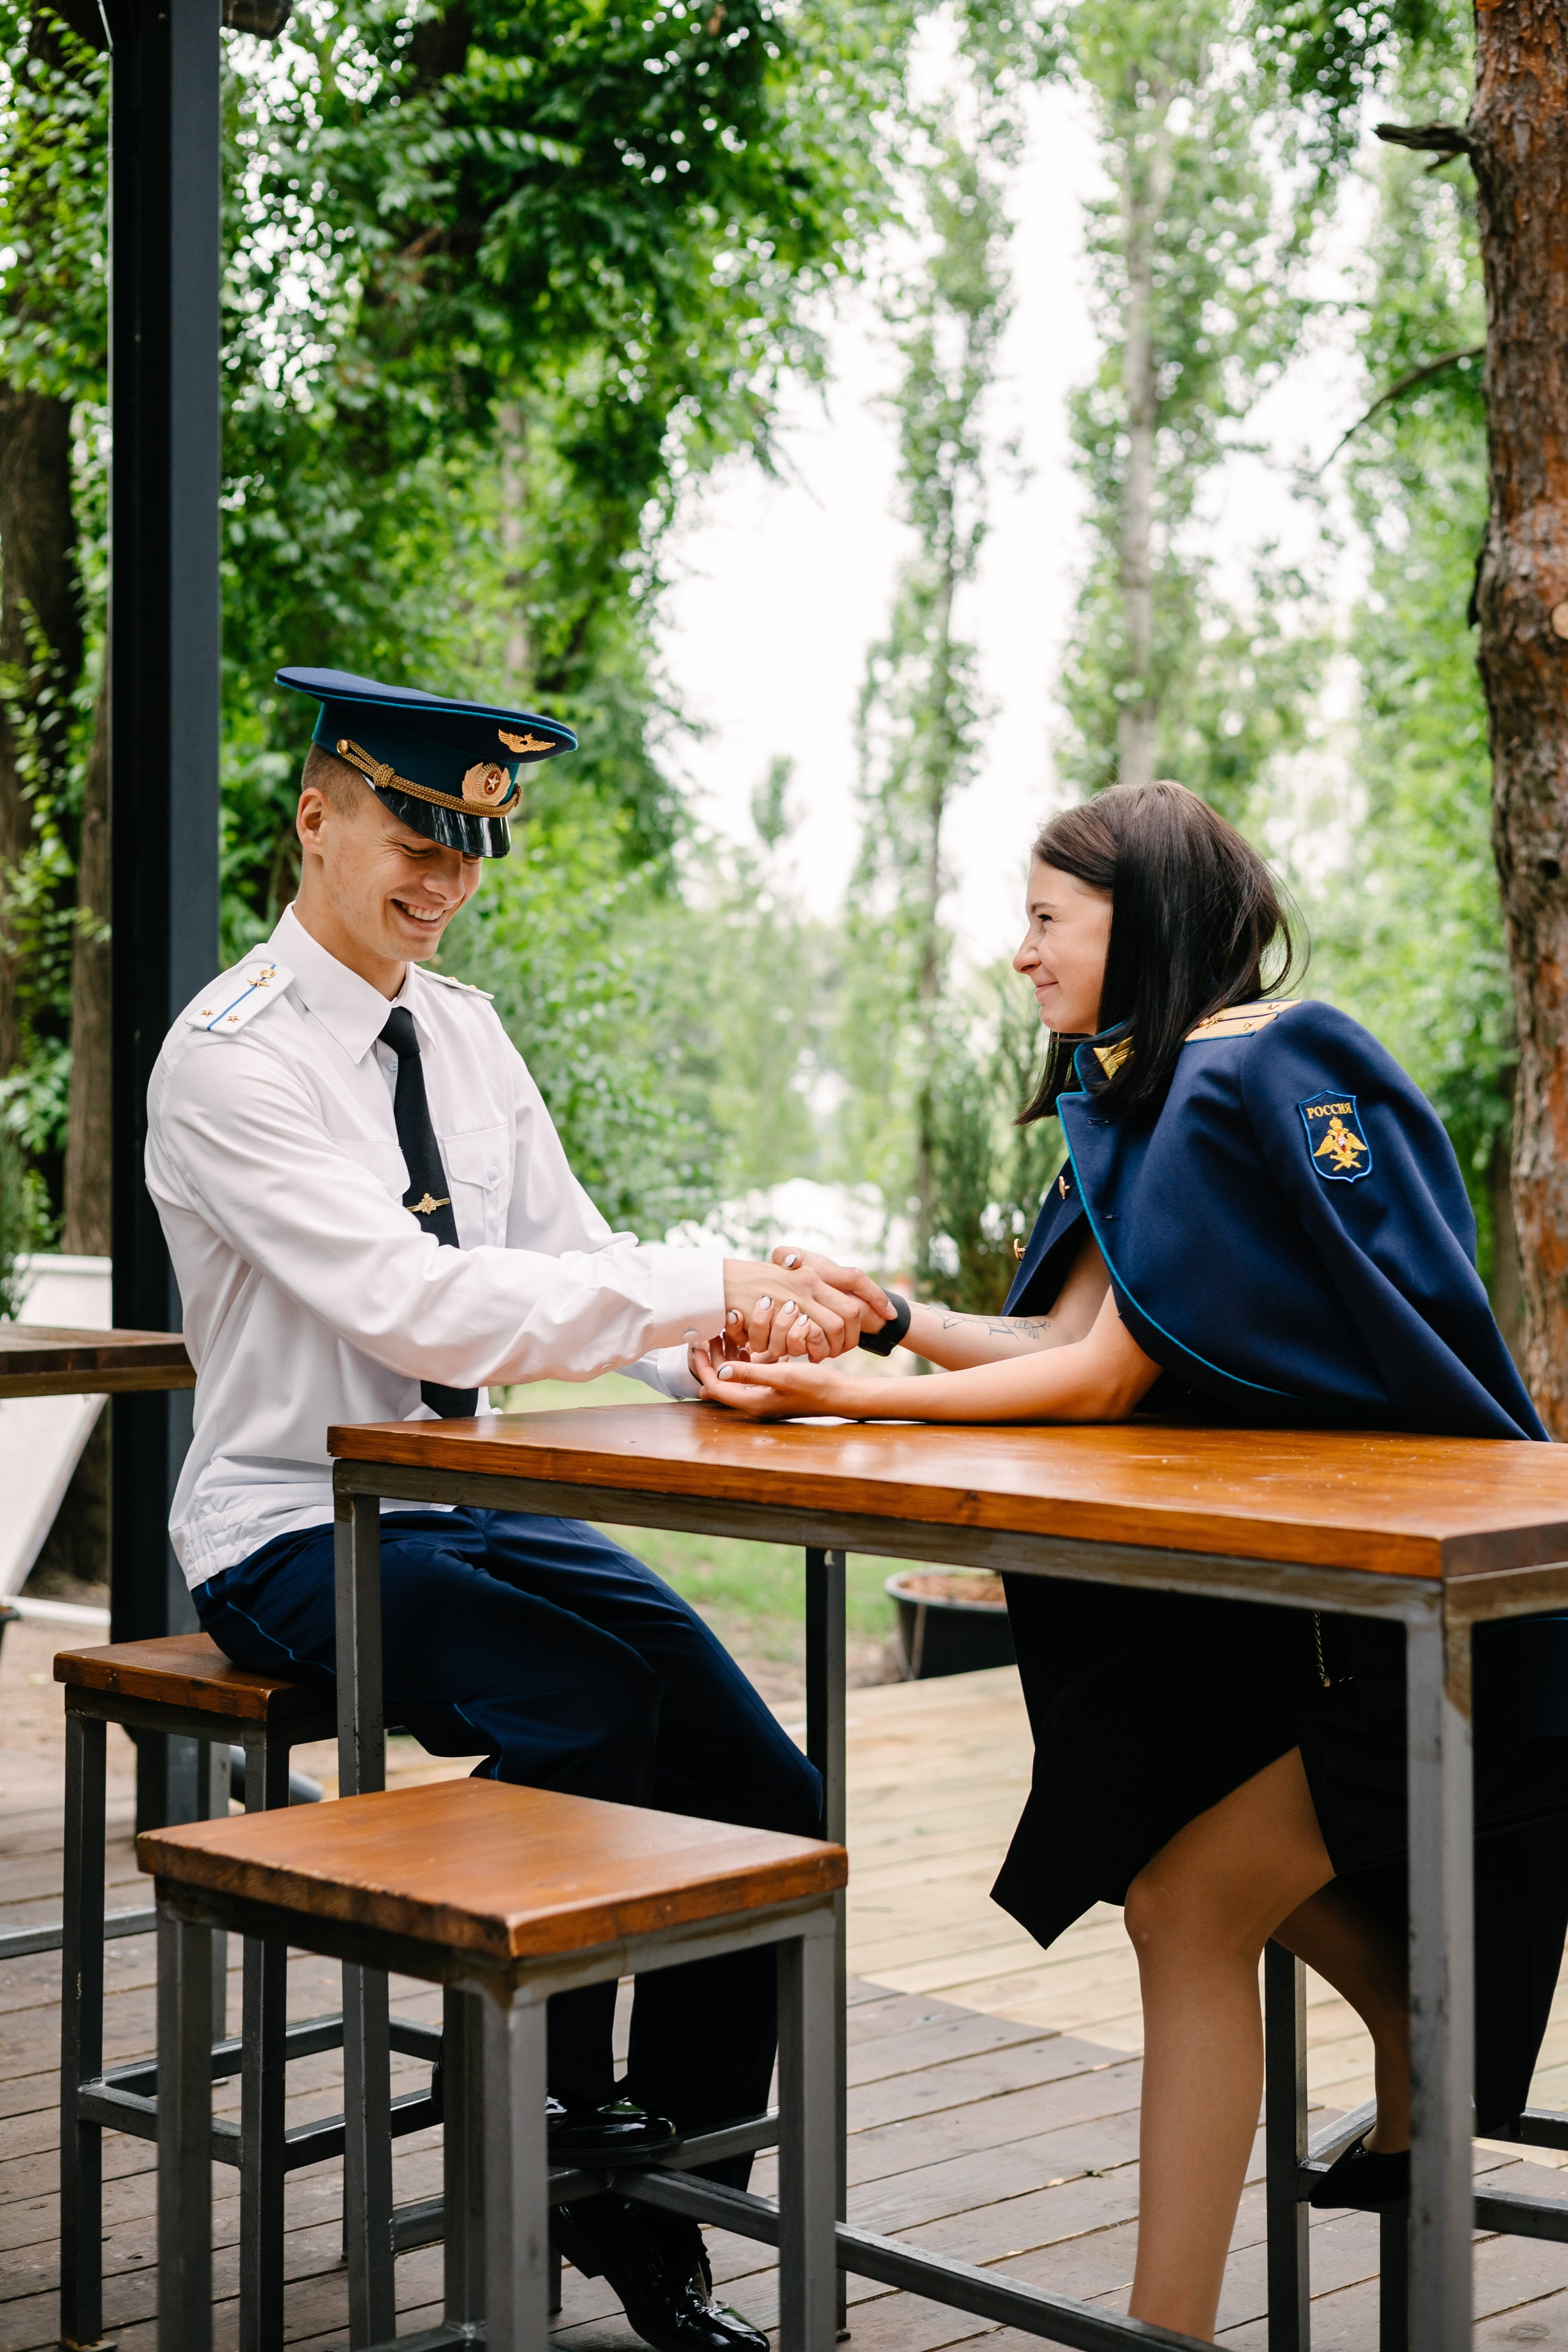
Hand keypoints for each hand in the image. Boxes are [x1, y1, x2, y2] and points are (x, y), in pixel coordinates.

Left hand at [691, 1345, 844, 1419]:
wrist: (842, 1395)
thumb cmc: (816, 1386)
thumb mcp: (782, 1376)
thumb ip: (750, 1373)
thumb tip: (718, 1371)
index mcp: (753, 1403)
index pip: (715, 1387)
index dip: (703, 1367)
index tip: (696, 1345)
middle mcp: (755, 1403)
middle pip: (723, 1382)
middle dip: (713, 1360)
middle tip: (709, 1335)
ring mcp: (765, 1397)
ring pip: (736, 1377)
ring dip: (729, 1358)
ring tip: (724, 1335)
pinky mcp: (774, 1390)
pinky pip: (751, 1375)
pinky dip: (745, 1360)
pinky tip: (748, 1344)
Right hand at [722, 1255, 881, 1358]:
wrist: (718, 1280)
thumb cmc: (751, 1279)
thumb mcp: (786, 1274)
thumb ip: (809, 1281)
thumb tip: (833, 1296)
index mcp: (813, 1269)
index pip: (855, 1279)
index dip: (876, 1296)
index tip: (890, 1314)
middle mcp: (809, 1279)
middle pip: (851, 1310)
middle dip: (853, 1335)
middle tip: (843, 1349)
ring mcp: (795, 1296)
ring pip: (833, 1327)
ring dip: (831, 1345)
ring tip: (820, 1355)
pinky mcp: (782, 1314)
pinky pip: (806, 1337)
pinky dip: (807, 1348)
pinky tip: (800, 1354)